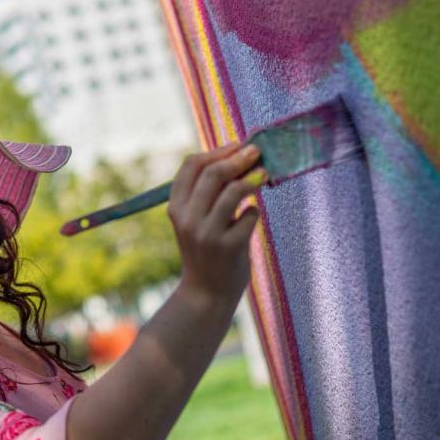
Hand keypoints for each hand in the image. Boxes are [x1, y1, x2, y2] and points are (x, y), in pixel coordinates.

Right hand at [166, 143, 262, 313]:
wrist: (206, 294)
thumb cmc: (205, 250)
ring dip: (253, 179)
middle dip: (239, 158)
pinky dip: (254, 212)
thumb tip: (237, 158)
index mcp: (175, 208)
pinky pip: (250, 216)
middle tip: (257, 152)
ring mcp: (207, 234)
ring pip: (233, 191)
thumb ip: (206, 194)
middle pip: (213, 173)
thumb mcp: (195, 221)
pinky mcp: (229, 248)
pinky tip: (250, 218)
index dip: (217, 151)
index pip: (191, 166)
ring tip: (264, 175)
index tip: (237, 146)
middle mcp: (187, 219)